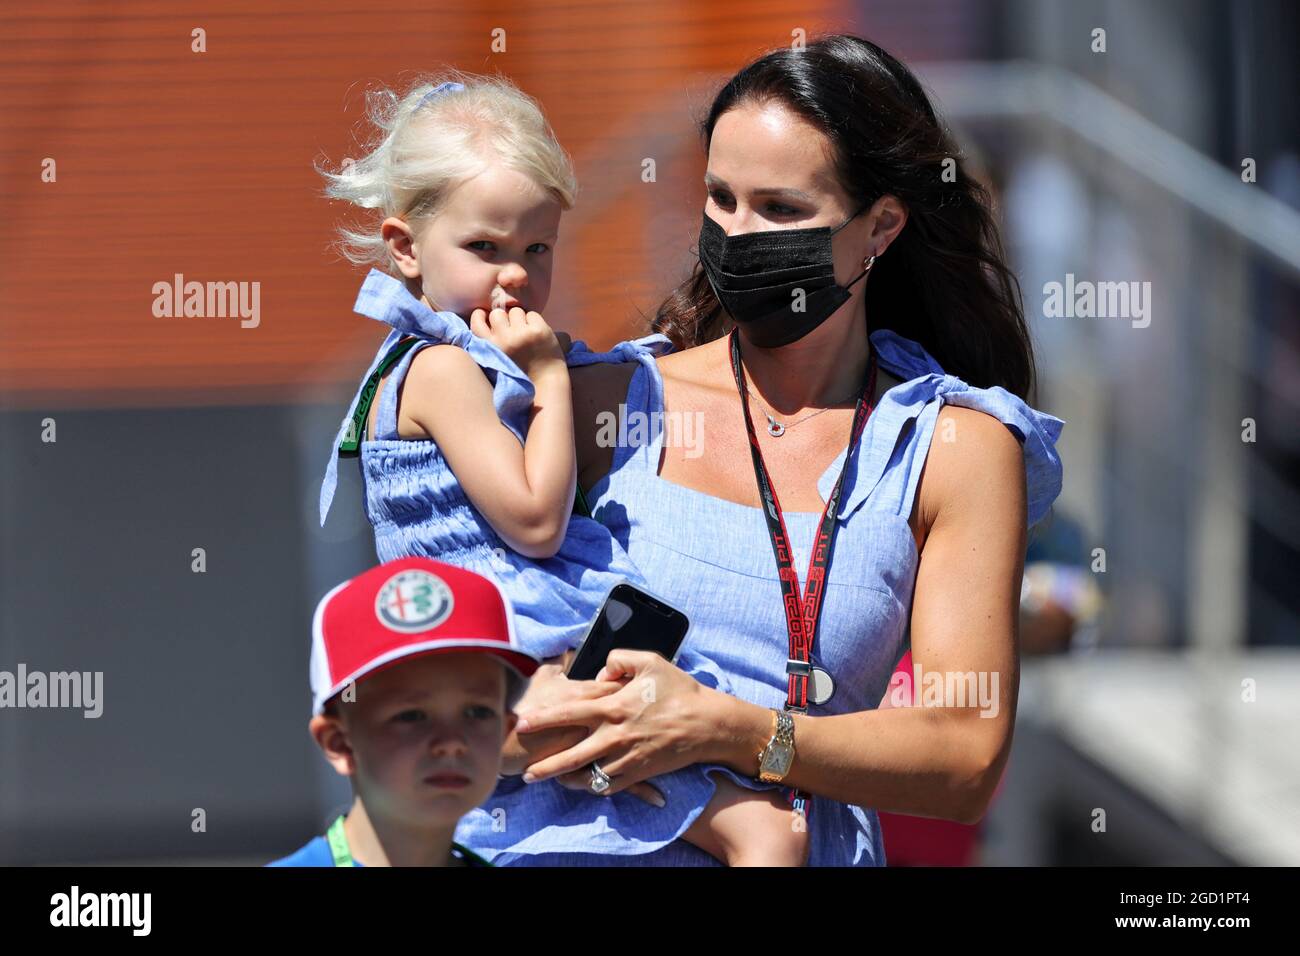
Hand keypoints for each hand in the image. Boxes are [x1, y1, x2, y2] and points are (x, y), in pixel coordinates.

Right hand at [469, 306, 565, 378]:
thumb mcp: (496, 359)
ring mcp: (521, 334)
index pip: (476, 322)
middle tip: (513, 330)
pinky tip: (538, 336)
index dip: (482, 316)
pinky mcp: (538, 331)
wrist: (545, 384)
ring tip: (526, 334)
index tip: (488, 317)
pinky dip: (535, 322)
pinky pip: (533, 315)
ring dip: (521, 319)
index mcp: (490, 348)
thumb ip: (489, 340)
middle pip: (497, 313)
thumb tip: (487, 316)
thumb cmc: (519, 371)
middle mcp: (503, 339)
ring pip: (515, 311)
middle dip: (504, 318)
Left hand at [514, 649, 722, 799]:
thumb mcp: (650, 661)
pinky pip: (609, 786)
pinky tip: (583, 783)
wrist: (706, 724)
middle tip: (524, 773)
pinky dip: (593, 786)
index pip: (568, 714)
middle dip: (544, 766)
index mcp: (612, 707)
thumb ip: (619, 659)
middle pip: (570, 756)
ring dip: (566, 780)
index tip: (521, 724)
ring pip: (587, 776)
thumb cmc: (678, 690)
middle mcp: (614, 736)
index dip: (542, 719)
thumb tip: (600, 673)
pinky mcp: (638, 773)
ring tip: (549, 780)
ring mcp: (625, 758)